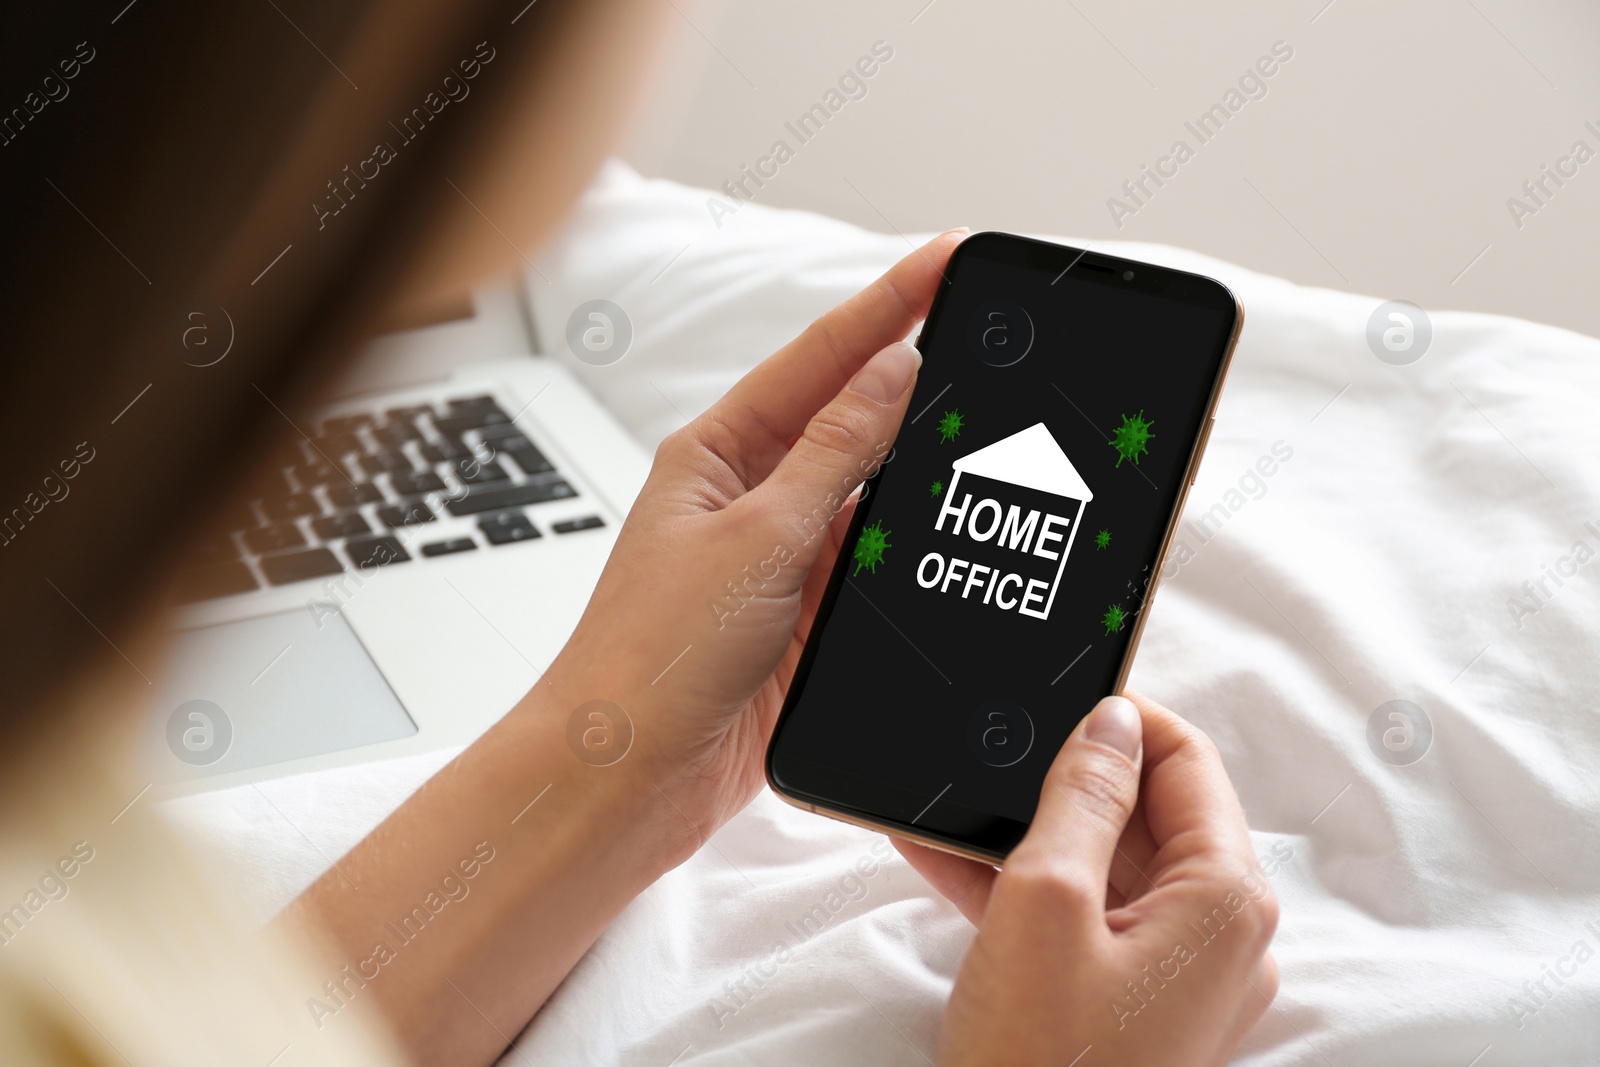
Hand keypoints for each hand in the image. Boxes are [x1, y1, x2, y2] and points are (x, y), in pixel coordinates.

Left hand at [545, 229, 967, 851]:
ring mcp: (777, 561)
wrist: (624, 783)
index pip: (819, 358)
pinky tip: (956, 536)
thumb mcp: (757, 538)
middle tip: (993, 332)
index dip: (889, 302)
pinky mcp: (802, 623)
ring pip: (869, 496)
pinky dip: (912, 552)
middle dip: (918, 377)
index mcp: (714, 454)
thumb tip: (893, 369)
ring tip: (994, 427)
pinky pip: (874, 569)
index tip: (949, 257)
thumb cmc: (650, 658)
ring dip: (920, 470)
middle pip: (849, 419)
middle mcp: (746, 498)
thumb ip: (833, 454)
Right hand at [898, 692, 1278, 1066]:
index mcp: (1225, 899)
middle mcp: (1220, 934)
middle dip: (1060, 777)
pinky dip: (1023, 886)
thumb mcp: (1045, 900)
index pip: (1188, 763)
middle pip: (1148, 813)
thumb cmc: (1041, 1062)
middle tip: (990, 749)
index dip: (1122, 717)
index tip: (1056, 693)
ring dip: (1027, 830)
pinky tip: (945, 858)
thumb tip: (1112, 719)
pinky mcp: (1133, 1004)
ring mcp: (1178, 975)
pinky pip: (1084, 918)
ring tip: (947, 801)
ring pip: (1106, 865)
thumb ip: (1081, 795)